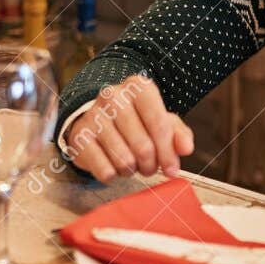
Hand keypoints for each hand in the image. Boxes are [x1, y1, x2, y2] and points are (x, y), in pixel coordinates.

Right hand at [62, 75, 192, 181]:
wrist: (95, 119)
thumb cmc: (135, 121)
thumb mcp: (160, 121)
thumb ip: (178, 134)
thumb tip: (185, 149)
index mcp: (138, 88)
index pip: (159, 123)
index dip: (168, 151)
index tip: (172, 169)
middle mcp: (113, 96)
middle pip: (143, 146)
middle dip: (151, 165)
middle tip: (149, 168)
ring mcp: (93, 115)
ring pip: (124, 159)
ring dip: (132, 170)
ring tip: (130, 164)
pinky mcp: (78, 136)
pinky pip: (104, 169)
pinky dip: (112, 175)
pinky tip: (112, 166)